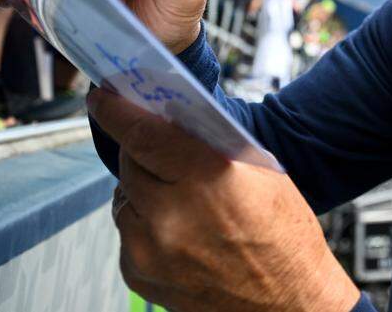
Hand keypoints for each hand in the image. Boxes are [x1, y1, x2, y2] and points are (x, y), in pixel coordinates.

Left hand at [88, 88, 359, 311]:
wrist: (289, 304)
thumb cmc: (285, 239)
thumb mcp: (262, 174)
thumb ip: (211, 146)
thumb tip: (171, 118)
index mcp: (209, 178)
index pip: (143, 134)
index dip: (117, 112)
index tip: (102, 100)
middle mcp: (173, 214)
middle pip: (130, 163)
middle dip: (141, 152)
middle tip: (159, 151)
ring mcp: (151, 249)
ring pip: (124, 199)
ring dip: (144, 192)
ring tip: (180, 201)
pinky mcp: (139, 274)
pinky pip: (128, 233)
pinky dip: (145, 225)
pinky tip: (178, 231)